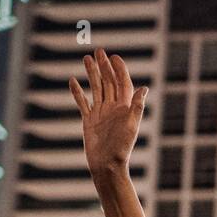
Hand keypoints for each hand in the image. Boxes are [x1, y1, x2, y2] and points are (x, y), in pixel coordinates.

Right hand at [70, 49, 147, 186]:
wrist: (106, 165)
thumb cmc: (121, 148)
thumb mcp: (131, 125)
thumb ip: (137, 106)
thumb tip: (144, 88)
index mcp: (124, 108)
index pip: (122, 84)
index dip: (119, 70)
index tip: (114, 57)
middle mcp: (112, 108)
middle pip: (108, 82)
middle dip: (104, 66)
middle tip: (99, 51)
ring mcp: (100, 113)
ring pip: (95, 88)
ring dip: (92, 73)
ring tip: (86, 58)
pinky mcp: (89, 120)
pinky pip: (82, 102)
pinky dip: (77, 92)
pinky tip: (72, 80)